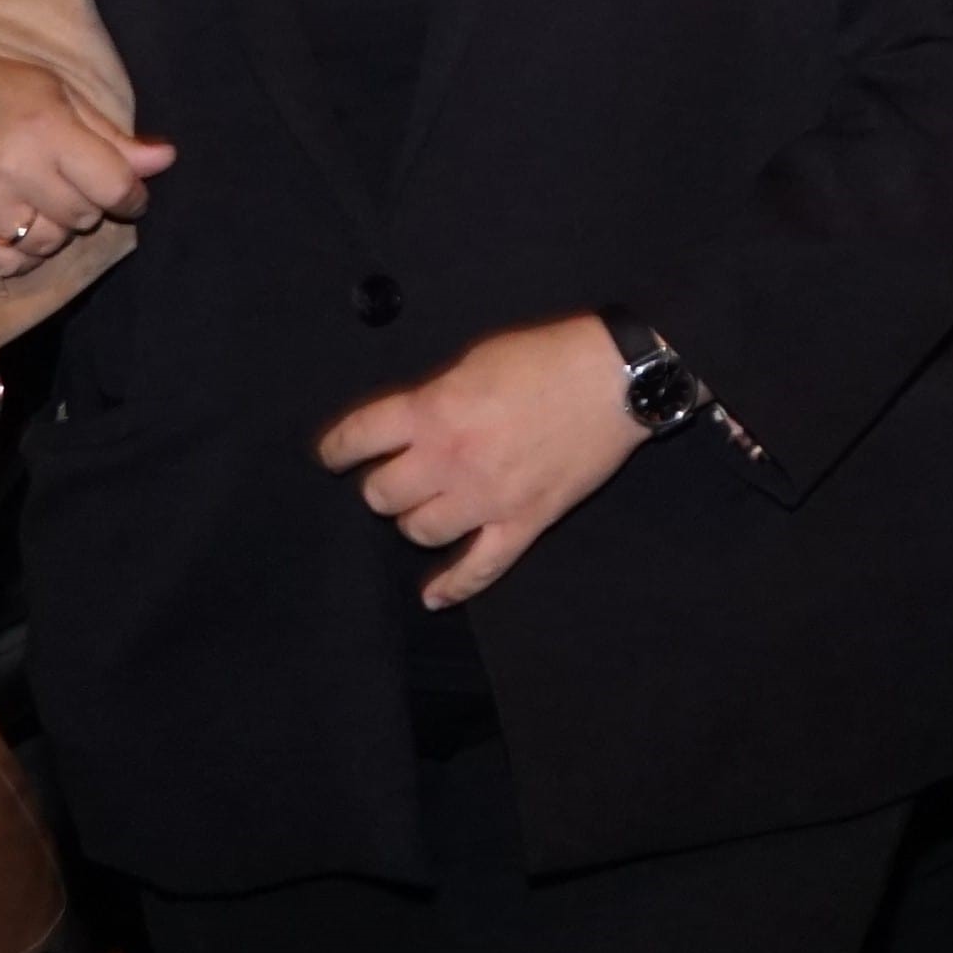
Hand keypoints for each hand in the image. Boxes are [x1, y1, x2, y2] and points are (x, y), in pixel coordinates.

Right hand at [0, 37, 168, 278]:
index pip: (114, 186)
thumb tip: (166, 161)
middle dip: (89, 206)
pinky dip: (20, 255)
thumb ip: (112, 137)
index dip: (134, 196)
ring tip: (40, 203)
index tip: (132, 196)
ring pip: (46, 244)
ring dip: (54, 230)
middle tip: (71, 187)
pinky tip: (17, 228)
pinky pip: (4, 265)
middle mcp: (10, 169)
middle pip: (82, 217)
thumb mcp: (59, 95)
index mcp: (45, 129)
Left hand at [313, 317, 650, 609]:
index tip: (334, 455)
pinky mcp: (525, 521)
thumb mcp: (477, 357)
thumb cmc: (551, 356)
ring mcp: (489, 497)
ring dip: (417, 518)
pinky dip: (453, 587)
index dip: (336, 449)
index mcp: (434, 412)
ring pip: (420, 531)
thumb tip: (409, 424)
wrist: (619, 378)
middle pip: (381, 495)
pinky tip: (433, 596)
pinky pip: (481, 568)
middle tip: (401, 473)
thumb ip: (434, 395)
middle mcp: (452, 460)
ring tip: (430, 504)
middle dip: (384, 483)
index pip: (357, 439)